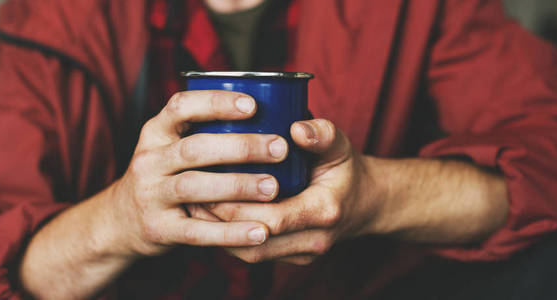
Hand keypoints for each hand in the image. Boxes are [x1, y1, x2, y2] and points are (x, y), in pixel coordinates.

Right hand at [113, 90, 290, 255]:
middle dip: (241, 147)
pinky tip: (260, 232)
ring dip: (237, 186)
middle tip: (280, 148)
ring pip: (195, 186)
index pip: (181, 107)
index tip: (253, 104)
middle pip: (195, 148)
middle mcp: (149, 160)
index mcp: (156, 133)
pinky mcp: (158, 229)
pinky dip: (230, 233)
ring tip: (273, 187)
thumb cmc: (164, 176)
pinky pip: (197, 232)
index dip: (216, 103)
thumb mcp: (170, 147)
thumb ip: (204, 132)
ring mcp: (151, 196)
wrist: (121, 221)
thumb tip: (270, 113)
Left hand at [192, 119, 380, 264]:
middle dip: (219, 220)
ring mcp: (302, 254)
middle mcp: (314, 240)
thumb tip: (296, 128)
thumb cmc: (345, 169)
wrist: (366, 203)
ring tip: (193, 204)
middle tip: (190, 193)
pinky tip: (209, 216)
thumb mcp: (339, 145)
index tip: (209, 182)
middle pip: (255, 240)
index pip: (273, 217)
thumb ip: (321, 134)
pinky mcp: (291, 258)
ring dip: (219, 232)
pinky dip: (229, 237)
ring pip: (250, 253)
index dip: (237, 205)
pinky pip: (254, 254)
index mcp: (324, 211)